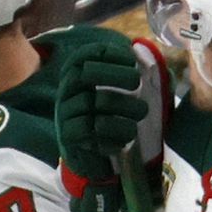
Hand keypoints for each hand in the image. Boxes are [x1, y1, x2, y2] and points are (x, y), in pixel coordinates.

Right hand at [55, 42, 149, 211]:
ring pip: (90, 103)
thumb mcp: (114, 94)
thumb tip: (148, 56)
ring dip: (121, 106)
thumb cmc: (106, 119)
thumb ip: (128, 76)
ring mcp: (63, 113)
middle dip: (113, 74)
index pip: (86, 54)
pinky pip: (88, 130)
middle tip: (137, 82)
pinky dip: (111, 132)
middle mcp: (66, 91)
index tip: (132, 60)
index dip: (109, 54)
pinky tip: (127, 136)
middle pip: (84, 74)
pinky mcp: (67, 136)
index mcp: (76, 76)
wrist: (87, 158)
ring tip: (142, 112)